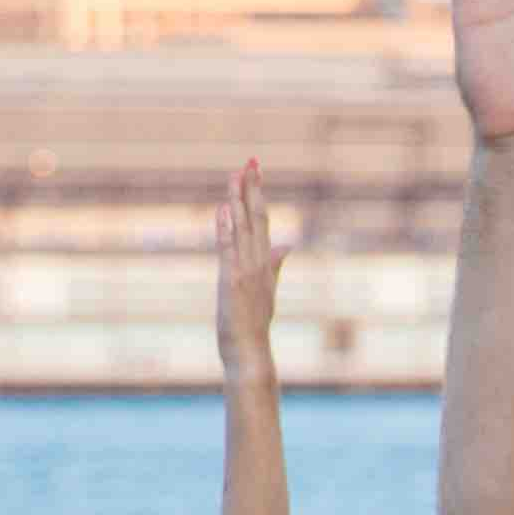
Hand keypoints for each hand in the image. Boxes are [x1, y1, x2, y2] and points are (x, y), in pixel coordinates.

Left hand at [215, 157, 282, 361]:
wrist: (251, 353)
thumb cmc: (255, 326)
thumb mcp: (268, 291)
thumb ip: (276, 265)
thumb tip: (288, 244)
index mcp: (265, 263)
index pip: (264, 220)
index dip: (259, 194)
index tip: (256, 170)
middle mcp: (258, 263)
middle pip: (257, 218)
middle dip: (253, 188)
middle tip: (251, 160)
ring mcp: (246, 272)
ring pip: (243, 228)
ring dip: (239, 200)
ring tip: (236, 174)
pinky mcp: (231, 282)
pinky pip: (228, 250)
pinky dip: (226, 229)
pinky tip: (225, 209)